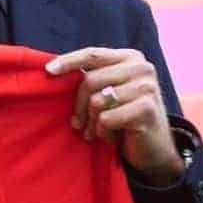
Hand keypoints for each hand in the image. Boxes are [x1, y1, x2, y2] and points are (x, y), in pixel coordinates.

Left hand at [45, 47, 183, 185]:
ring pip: (97, 101)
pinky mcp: (146, 109)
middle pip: (90, 80)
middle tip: (77, 124)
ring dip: (92, 122)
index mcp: (131, 58)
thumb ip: (94, 78)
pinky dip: (103, 133)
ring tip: (97, 131)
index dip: (69, 61)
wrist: (155, 148)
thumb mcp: (111, 91)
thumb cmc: (125, 117)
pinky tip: (113, 137)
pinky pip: (107, 119)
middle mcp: (141, 68)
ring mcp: (146, 88)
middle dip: (79, 106)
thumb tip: (54, 70)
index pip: (92, 54)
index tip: (48, 70)